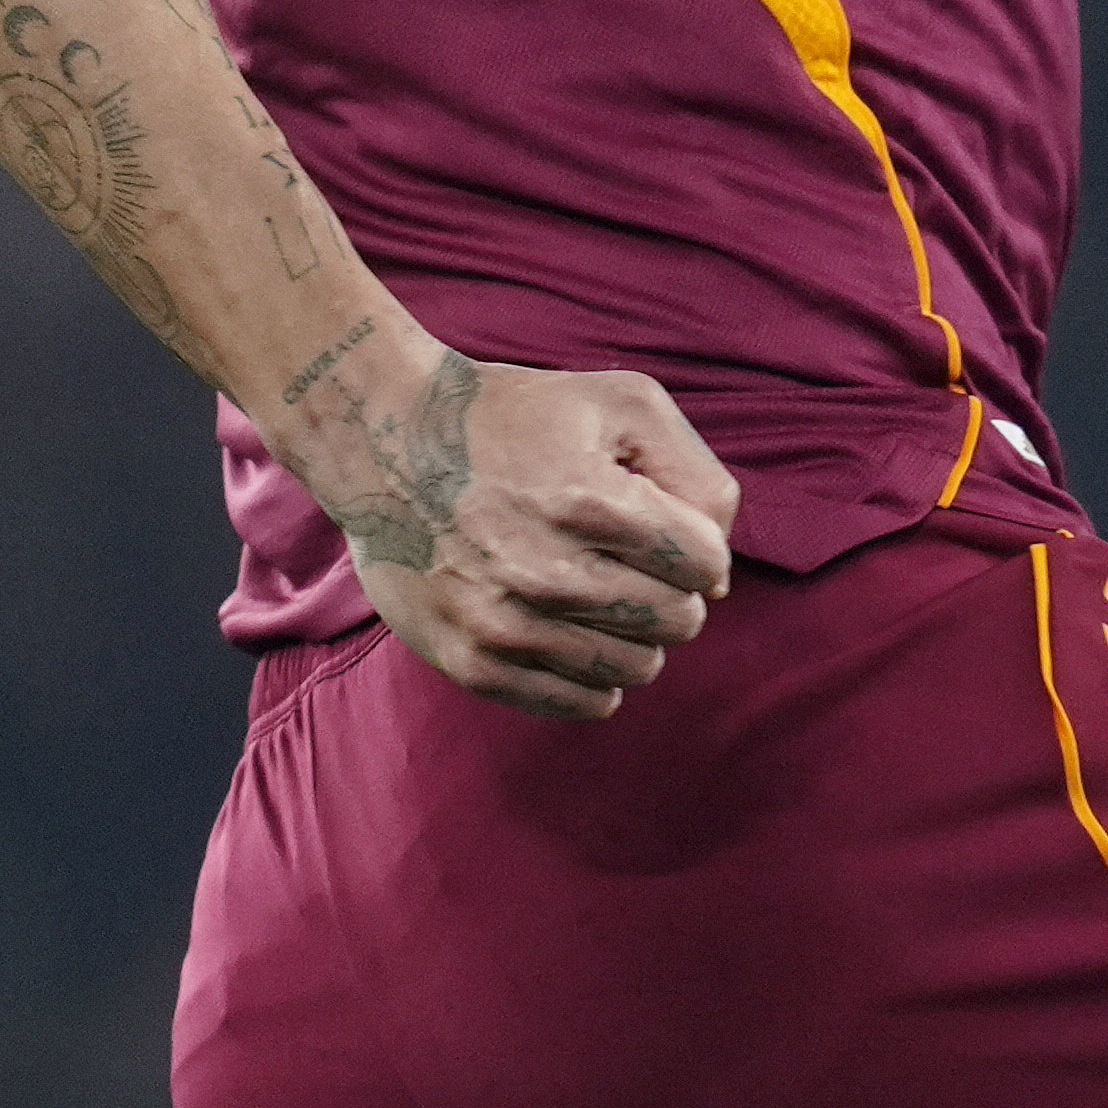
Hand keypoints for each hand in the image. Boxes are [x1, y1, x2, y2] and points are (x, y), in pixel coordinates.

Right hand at [317, 343, 742, 715]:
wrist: (387, 441)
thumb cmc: (517, 417)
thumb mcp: (623, 403)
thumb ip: (697, 476)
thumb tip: (719, 572)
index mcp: (591, 502)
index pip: (706, 564)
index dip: (697, 546)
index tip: (664, 528)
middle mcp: (549, 573)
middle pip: (679, 621)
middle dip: (672, 590)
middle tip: (630, 560)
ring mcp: (507, 625)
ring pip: (637, 668)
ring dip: (634, 633)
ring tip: (598, 591)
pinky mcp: (473, 662)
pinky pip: (582, 703)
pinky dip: (595, 676)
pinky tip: (576, 631)